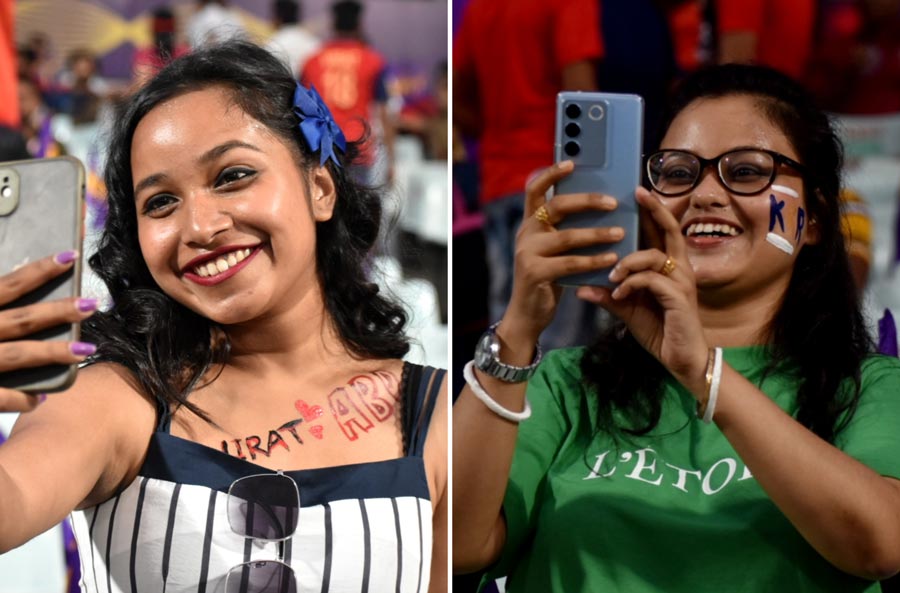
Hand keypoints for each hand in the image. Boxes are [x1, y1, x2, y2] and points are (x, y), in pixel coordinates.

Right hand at [0, 252, 96, 411]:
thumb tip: (10, 288)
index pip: (7, 285)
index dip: (38, 271)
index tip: (69, 257)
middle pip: (21, 319)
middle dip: (58, 311)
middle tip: (92, 303)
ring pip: (17, 356)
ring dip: (53, 353)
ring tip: (86, 350)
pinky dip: (20, 398)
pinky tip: (41, 399)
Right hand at [502, 161, 623, 343]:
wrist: (527, 314)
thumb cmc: (548, 279)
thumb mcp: (553, 250)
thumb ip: (565, 230)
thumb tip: (600, 207)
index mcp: (530, 224)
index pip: (534, 189)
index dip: (551, 173)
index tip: (572, 163)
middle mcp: (526, 234)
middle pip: (556, 206)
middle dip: (587, 201)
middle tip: (613, 202)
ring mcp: (528, 253)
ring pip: (567, 236)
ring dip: (597, 233)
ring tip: (621, 232)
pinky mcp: (535, 272)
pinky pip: (570, 263)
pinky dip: (593, 260)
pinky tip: (612, 258)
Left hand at [577, 187, 708, 394]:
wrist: (681, 359)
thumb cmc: (658, 330)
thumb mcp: (628, 310)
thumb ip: (608, 296)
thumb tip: (581, 287)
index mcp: (668, 267)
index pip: (660, 232)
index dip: (651, 211)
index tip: (636, 191)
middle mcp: (680, 268)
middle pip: (670, 230)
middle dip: (654, 210)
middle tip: (637, 193)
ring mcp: (682, 282)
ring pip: (654, 256)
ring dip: (628, 262)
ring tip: (611, 275)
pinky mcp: (679, 297)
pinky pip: (651, 280)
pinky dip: (631, 284)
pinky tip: (617, 293)